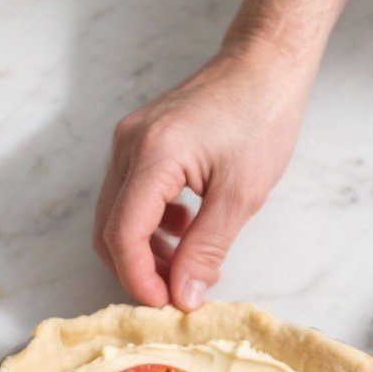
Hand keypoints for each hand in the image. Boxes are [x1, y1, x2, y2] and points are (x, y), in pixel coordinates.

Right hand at [93, 44, 308, 311]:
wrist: (263, 66)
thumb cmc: (261, 118)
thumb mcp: (240, 195)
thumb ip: (206, 250)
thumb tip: (183, 298)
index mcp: (154, 155)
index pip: (123, 235)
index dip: (139, 280)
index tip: (167, 305)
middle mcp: (129, 146)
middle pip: (109, 231)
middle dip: (137, 272)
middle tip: (175, 295)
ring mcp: (129, 142)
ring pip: (116, 218)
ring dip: (144, 253)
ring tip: (188, 268)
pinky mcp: (138, 144)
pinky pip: (129, 199)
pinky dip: (150, 228)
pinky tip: (186, 232)